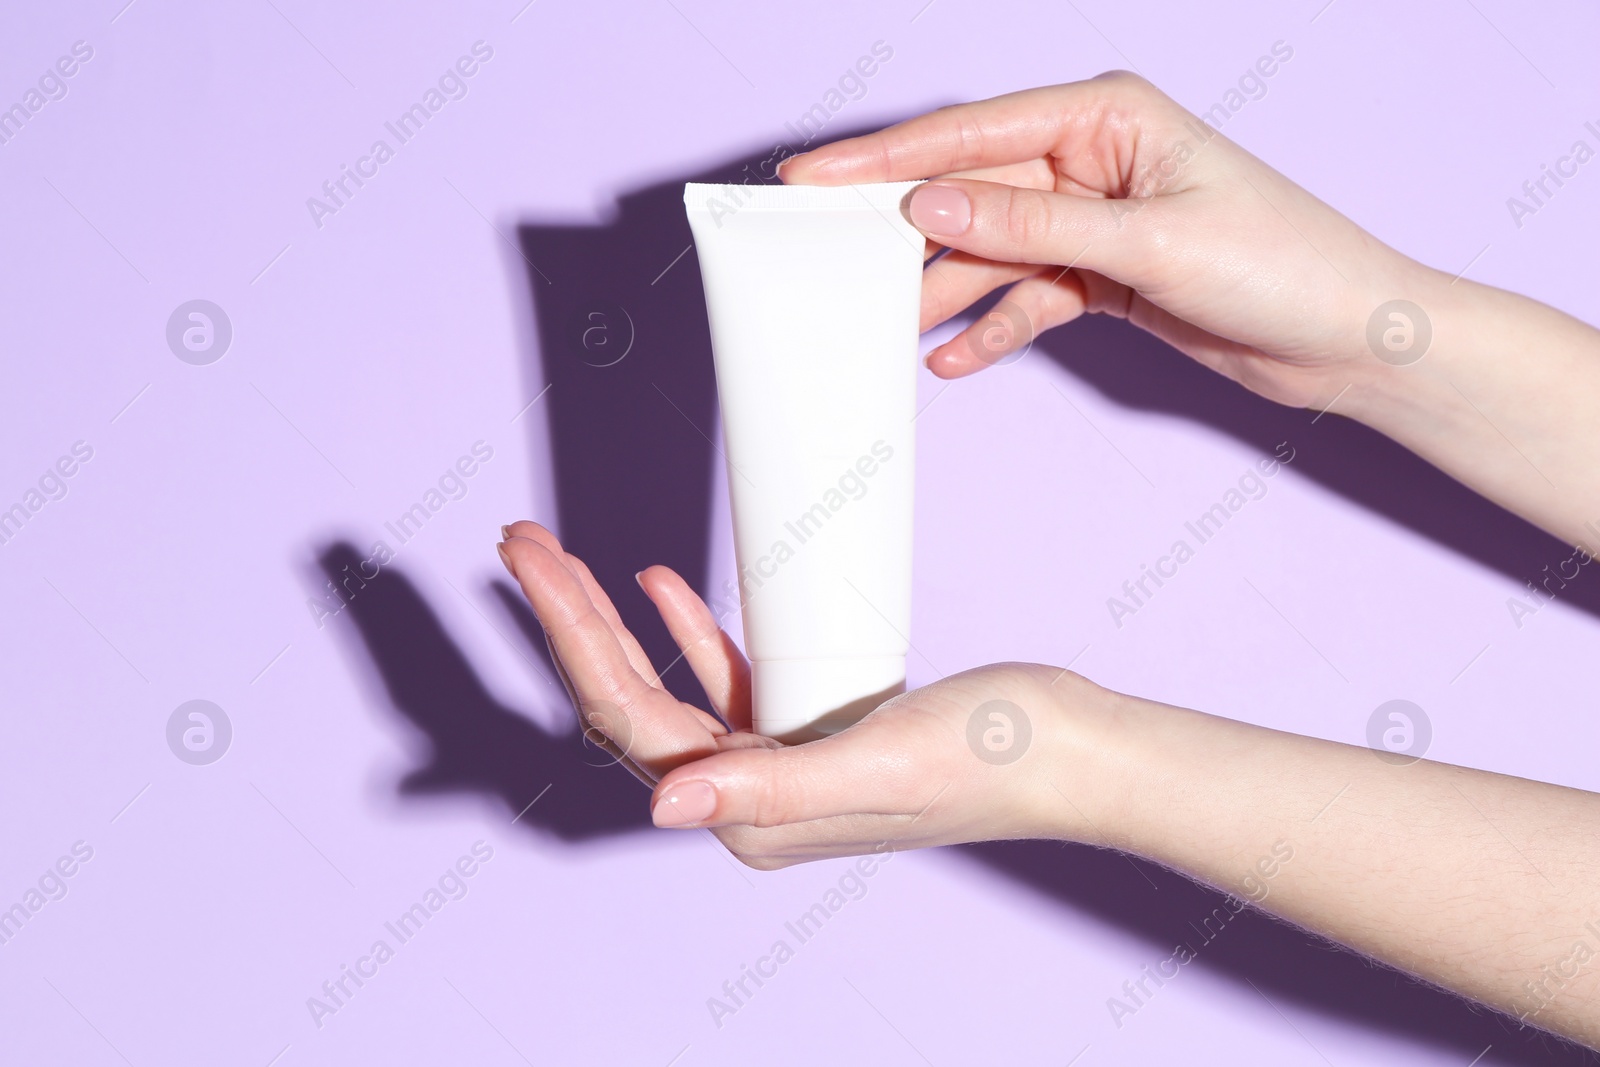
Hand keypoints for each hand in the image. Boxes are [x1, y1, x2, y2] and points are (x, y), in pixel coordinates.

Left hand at [498, 521, 1112, 868]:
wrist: (1073, 750)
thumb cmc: (993, 756)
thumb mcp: (877, 763)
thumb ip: (768, 787)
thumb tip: (661, 807)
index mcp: (750, 816)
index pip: (630, 719)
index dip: (571, 635)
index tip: (532, 559)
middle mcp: (751, 799)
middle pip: (631, 699)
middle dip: (570, 618)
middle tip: (520, 540)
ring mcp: (778, 764)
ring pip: (665, 684)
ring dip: (613, 620)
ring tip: (564, 556)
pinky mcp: (811, 729)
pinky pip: (724, 680)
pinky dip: (688, 632)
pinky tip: (661, 586)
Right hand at [782, 72, 1424, 408]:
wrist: (1349, 340)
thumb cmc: (1280, 264)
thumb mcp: (1145, 244)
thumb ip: (1030, 226)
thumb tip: (930, 206)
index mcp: (1104, 118)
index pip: (972, 133)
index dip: (885, 159)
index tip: (814, 179)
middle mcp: (1090, 161)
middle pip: (968, 192)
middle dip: (900, 229)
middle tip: (822, 255)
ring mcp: (1092, 221)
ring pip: (989, 252)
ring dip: (940, 293)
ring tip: (879, 329)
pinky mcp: (1100, 276)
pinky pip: (1025, 298)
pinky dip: (992, 328)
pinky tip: (952, 362)